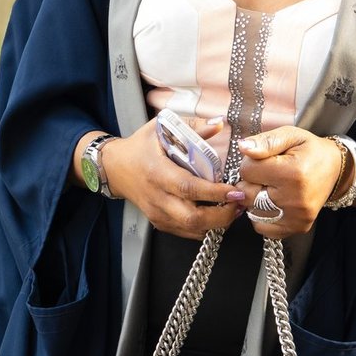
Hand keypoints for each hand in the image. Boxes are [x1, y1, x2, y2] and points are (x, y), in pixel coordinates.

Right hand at [100, 117, 246, 240]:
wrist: (115, 168)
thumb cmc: (140, 146)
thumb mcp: (162, 128)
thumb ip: (193, 127)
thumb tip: (220, 123)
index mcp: (158, 172)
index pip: (190, 188)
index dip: (215, 192)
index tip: (236, 190)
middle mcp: (157, 197)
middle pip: (193, 217)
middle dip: (222, 216)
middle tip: (241, 203)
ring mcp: (157, 213)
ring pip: (191, 229)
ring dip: (217, 223)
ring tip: (234, 209)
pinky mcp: (159, 222)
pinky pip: (186, 232)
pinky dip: (205, 227)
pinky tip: (217, 215)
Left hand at [237, 127, 345, 238]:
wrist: (335, 168)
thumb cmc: (310, 150)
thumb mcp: (291, 135)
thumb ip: (266, 141)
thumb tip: (243, 148)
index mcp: (292, 173)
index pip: (247, 171)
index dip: (251, 163)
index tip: (266, 160)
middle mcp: (294, 199)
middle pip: (247, 194)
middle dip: (251, 182)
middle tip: (267, 175)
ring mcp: (297, 217)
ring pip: (252, 212)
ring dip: (254, 200)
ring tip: (270, 188)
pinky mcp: (297, 227)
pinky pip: (263, 227)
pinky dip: (261, 216)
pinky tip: (272, 203)